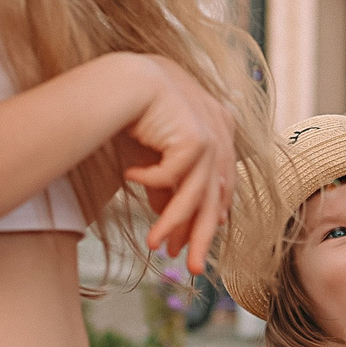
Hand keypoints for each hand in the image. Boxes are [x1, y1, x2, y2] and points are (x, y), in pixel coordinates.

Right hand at [118, 56, 235, 275]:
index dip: (205, 220)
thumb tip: (167, 215)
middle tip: (194, 268)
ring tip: (153, 244)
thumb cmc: (135, 112)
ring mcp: (213, 134)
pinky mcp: (197, 135)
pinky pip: (174, 174)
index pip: (217, 187)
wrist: (123, 78)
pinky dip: (151, 180)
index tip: (189, 246)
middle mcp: (222, 132)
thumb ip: (167, 182)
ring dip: (173, 222)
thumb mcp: (154, 154)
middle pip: (215, 197)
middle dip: (201, 235)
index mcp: (219, 131)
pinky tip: (129, 176)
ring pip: (197, 194)